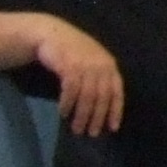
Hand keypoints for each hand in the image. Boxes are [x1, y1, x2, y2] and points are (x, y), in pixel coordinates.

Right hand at [34, 19, 124, 134]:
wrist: (50, 33)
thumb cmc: (71, 51)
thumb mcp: (91, 62)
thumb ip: (98, 79)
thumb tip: (102, 109)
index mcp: (109, 64)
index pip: (117, 92)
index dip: (115, 111)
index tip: (112, 128)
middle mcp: (101, 64)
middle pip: (102, 97)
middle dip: (97, 118)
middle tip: (91, 133)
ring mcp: (85, 64)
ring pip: (87, 97)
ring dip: (82, 115)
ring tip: (76, 128)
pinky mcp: (69, 65)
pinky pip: (71, 90)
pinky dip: (68, 104)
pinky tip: (63, 113)